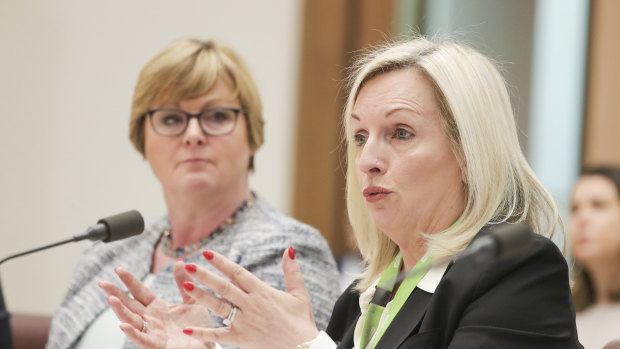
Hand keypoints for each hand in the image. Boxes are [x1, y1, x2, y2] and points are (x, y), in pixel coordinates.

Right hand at [99, 261, 214, 348]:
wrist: (206, 346)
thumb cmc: (198, 327)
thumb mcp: (192, 300)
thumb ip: (184, 282)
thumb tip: (180, 262)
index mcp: (158, 307)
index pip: (140, 292)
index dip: (129, 281)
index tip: (118, 269)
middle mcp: (151, 319)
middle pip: (130, 304)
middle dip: (116, 294)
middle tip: (102, 283)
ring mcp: (152, 332)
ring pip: (132, 320)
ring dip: (120, 311)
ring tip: (110, 299)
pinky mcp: (157, 345)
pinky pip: (142, 339)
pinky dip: (132, 333)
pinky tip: (123, 325)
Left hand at [181, 247, 318, 348]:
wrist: (303, 348)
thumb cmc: (301, 321)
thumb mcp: (299, 293)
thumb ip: (292, 271)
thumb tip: (289, 249)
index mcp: (263, 292)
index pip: (238, 273)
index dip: (221, 262)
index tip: (207, 253)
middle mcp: (251, 305)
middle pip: (224, 287)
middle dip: (205, 275)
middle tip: (188, 265)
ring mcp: (245, 322)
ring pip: (218, 306)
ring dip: (201, 295)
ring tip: (185, 285)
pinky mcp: (241, 338)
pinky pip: (219, 335)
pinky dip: (203, 332)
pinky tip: (187, 328)